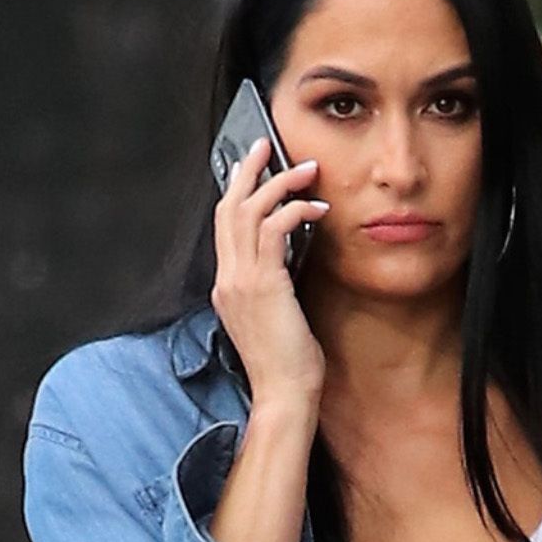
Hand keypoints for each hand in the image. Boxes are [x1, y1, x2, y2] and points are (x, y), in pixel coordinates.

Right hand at [211, 138, 328, 406]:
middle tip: (267, 145)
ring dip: (280, 183)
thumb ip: (273, 287)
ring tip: (306, 169)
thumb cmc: (285, 366)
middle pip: (228, 208)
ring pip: (249, 211)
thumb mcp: (275, 318)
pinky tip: (317, 208)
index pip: (223, 226)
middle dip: (248, 171)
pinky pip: (274, 229)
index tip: (250, 169)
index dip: (236, 191)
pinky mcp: (263, 285)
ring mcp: (241, 281)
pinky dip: (295, 210)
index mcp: (227, 288)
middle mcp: (228, 280)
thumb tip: (289, 262)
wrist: (283, 396)